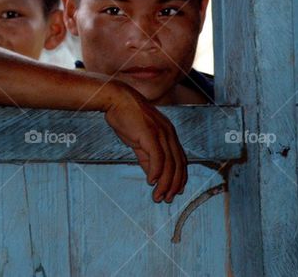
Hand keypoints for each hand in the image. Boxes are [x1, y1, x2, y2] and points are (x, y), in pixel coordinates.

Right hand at [103, 83, 187, 202]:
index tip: (175, 191)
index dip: (180, 178)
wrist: (116, 99)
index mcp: (169, 134)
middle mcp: (169, 134)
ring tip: (159, 195)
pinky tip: (151, 181)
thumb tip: (152, 174)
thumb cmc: (126, 117)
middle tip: (168, 199)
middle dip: (174, 185)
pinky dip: (156, 172)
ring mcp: (161, 133)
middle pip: (179, 165)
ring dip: (165, 183)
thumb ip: (147, 156)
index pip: (181, 160)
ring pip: (170, 164)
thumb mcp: (139, 139)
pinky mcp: (150, 134)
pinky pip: (158, 157)